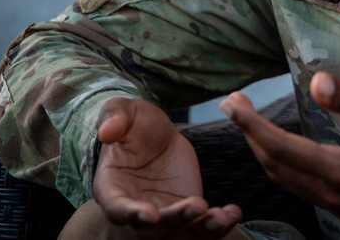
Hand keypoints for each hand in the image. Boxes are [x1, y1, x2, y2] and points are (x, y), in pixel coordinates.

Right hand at [92, 98, 241, 237]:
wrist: (156, 134)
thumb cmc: (133, 125)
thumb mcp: (124, 111)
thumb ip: (114, 117)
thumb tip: (106, 131)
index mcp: (112, 190)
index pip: (119, 209)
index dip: (132, 214)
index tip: (150, 215)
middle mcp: (136, 210)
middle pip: (153, 229)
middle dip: (175, 220)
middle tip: (197, 206)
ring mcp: (163, 214)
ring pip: (179, 233)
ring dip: (200, 230)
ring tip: (221, 217)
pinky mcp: (186, 211)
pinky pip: (201, 225)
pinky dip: (217, 225)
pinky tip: (232, 213)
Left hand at [219, 72, 339, 217]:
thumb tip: (315, 82)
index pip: (283, 149)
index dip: (252, 126)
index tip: (230, 104)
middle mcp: (336, 196)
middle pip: (277, 165)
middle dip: (250, 134)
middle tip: (233, 103)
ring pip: (286, 179)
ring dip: (263, 149)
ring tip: (247, 119)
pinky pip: (301, 185)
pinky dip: (282, 162)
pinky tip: (278, 143)